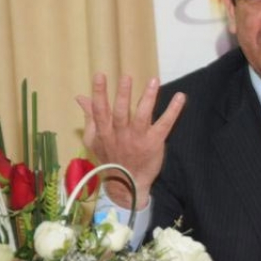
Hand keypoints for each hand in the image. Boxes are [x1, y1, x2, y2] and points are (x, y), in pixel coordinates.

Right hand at [76, 73, 185, 208]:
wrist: (126, 184)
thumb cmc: (110, 158)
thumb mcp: (94, 140)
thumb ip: (89, 117)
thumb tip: (80, 97)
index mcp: (105, 132)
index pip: (100, 110)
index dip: (99, 93)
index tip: (100, 75)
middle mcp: (121, 134)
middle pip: (121, 112)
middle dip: (124, 95)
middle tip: (127, 77)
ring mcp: (138, 138)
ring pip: (143, 116)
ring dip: (149, 98)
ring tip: (154, 81)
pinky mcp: (155, 142)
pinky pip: (165, 124)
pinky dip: (173, 111)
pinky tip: (180, 97)